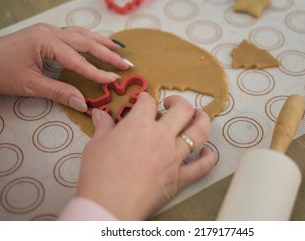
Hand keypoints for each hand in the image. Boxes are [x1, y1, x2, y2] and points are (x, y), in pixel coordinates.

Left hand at [0, 23, 129, 110]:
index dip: (97, 72)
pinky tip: (98, 42)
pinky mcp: (48, 34)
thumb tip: (83, 103)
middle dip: (108, 54)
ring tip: (119, 49)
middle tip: (126, 64)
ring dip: (102, 42)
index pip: (78, 60)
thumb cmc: (1, 72)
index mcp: (46, 41)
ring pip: (82, 34)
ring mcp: (50, 30)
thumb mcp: (30, 85)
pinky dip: (90, 38)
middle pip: (86, 42)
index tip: (114, 80)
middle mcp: (51, 31)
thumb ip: (59, 92)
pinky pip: (75, 34)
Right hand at [76, 92, 216, 219]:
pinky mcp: (180, 178)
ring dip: (202, 120)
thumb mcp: (95, 145)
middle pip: (182, 110)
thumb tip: (101, 115)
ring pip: (199, 132)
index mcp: (139, 125)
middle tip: (172, 104)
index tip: (143, 101)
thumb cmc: (99, 175)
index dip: (145, 99)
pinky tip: (207, 152)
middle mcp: (162, 136)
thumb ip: (103, 127)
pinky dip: (209, 158)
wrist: (108, 204)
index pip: (148, 102)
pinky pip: (202, 167)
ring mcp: (174, 157)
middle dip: (179, 102)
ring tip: (199, 116)